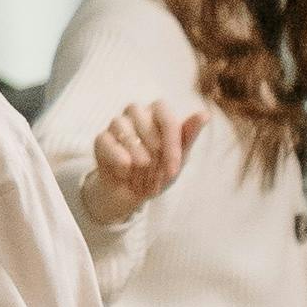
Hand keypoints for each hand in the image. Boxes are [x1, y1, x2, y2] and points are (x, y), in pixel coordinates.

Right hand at [88, 97, 198, 219]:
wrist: (133, 193)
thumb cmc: (159, 170)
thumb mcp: (179, 158)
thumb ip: (189, 135)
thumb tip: (204, 114)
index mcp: (158, 113)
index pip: (166, 118)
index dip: (171, 145)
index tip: (173, 170)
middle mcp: (137, 112)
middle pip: (145, 124)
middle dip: (155, 156)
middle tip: (157, 176)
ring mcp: (117, 123)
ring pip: (124, 130)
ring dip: (137, 158)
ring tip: (143, 176)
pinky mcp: (101, 138)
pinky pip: (107, 142)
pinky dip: (118, 160)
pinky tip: (125, 172)